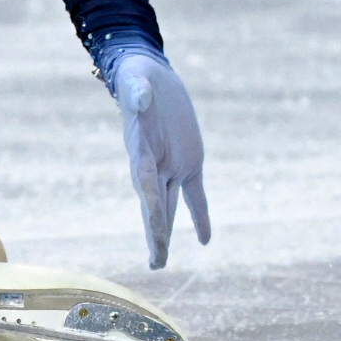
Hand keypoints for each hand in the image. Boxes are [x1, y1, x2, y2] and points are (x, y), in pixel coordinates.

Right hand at [110, 49, 210, 268]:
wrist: (148, 76)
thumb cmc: (137, 78)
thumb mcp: (136, 82)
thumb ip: (137, 92)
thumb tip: (143, 98)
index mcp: (141, 149)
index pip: (146, 184)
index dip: (151, 207)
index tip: (156, 233)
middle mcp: (153, 164)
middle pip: (154, 205)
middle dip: (155, 234)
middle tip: (156, 264)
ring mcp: (171, 165)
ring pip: (168, 206)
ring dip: (165, 232)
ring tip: (160, 262)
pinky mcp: (189, 161)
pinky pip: (195, 195)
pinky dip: (200, 216)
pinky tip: (204, 239)